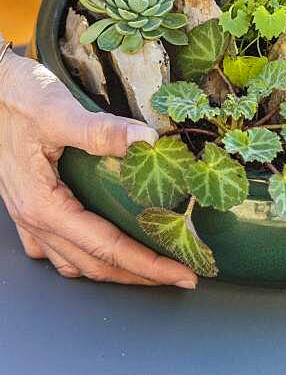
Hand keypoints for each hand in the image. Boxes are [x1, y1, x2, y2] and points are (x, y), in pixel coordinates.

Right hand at [0, 51, 197, 287]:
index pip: (105, 247)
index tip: (181, 274)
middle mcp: (33, 219)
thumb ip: (101, 130)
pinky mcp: (27, 203)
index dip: (147, 264)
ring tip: (148, 267)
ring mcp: (27, 215)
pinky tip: (100, 249)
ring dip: (112, 270)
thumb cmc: (14, 98)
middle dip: (139, 275)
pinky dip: (84, 256)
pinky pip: (55, 247)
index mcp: (43, 205)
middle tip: (180, 277)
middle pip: (93, 264)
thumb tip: (146, 140)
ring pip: (73, 261)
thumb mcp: (58, 111)